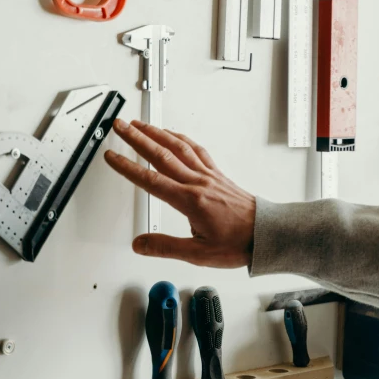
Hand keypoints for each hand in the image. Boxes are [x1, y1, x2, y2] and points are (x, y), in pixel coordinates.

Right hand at [105, 119, 255, 267]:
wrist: (266, 234)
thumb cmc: (238, 243)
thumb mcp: (198, 254)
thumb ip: (165, 247)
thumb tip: (139, 244)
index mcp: (190, 200)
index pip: (151, 180)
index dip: (128, 167)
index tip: (112, 156)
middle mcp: (198, 182)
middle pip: (161, 154)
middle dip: (137, 138)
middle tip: (120, 126)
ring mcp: (208, 175)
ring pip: (178, 147)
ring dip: (157, 132)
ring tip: (141, 124)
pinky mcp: (216, 174)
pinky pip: (196, 150)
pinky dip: (181, 139)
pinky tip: (173, 135)